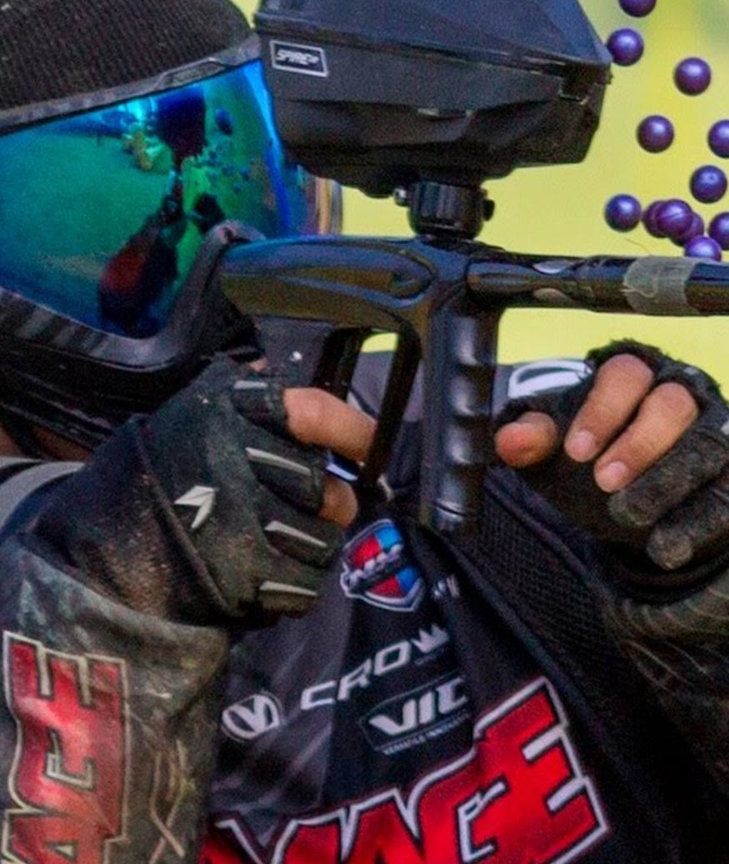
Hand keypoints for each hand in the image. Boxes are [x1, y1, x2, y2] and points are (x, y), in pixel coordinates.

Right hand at [31, 358, 374, 626]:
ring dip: (311, 547)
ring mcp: (241, 518)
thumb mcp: (189, 422)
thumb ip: (247, 408)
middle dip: (325, 503)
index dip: (354, 429)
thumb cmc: (156, 485)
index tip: (374, 444)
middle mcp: (236, 460)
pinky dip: (296, 585)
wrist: (97, 565)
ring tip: (276, 545)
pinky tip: (263, 578)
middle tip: (305, 509)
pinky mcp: (244, 574)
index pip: (314, 411)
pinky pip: (308, 581)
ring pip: (325, 536)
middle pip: (324, 486)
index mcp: (227, 413)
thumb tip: (306, 399)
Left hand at [495, 342, 728, 581]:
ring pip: (706, 446)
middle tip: (604, 482)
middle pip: (673, 404)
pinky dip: (696, 524)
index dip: (602, 408)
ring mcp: (721, 432)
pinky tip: (663, 548)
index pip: (625, 373)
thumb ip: (534, 440)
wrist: (656, 501)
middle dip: (639, 443)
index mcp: (636, 374)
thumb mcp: (561, 449)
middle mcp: (685, 393)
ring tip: (627, 515)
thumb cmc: (601, 457)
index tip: (576, 451)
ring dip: (665, 482)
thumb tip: (505, 441)